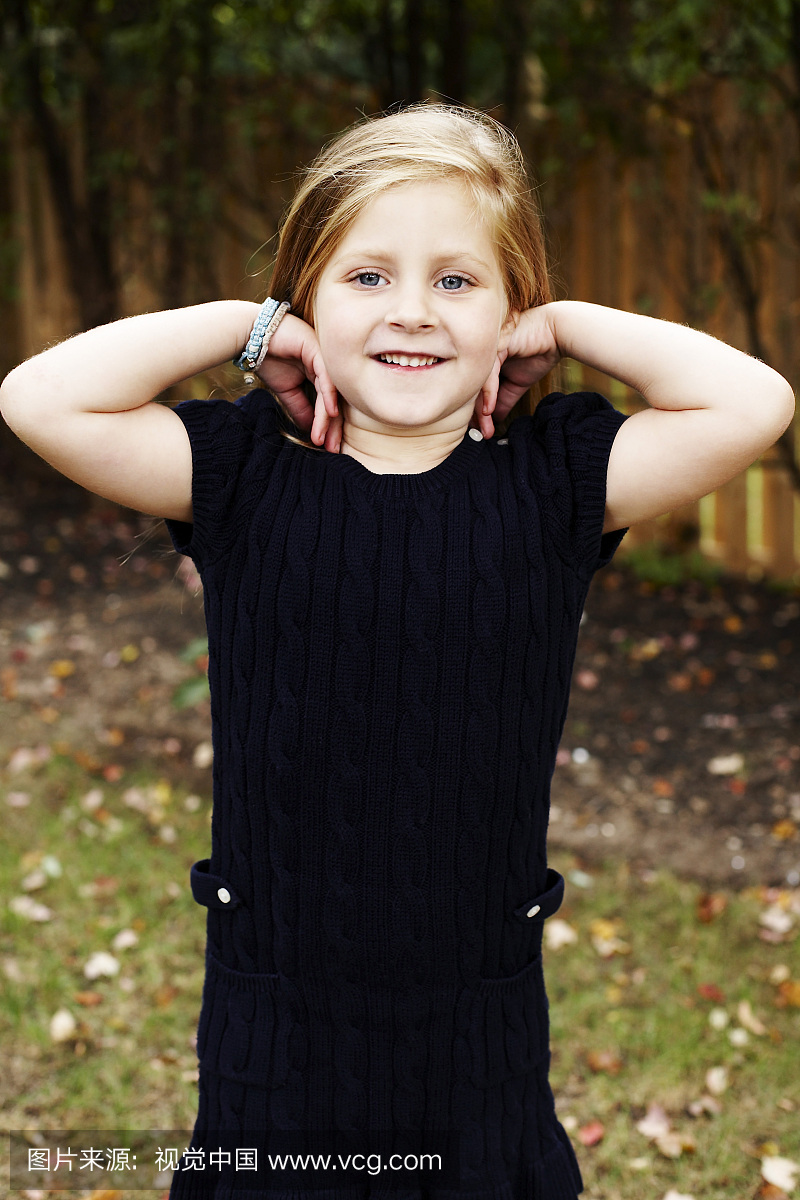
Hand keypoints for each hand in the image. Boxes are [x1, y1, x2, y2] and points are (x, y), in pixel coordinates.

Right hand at [255, 314, 342, 451]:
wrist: (251, 336)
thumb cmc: (268, 358)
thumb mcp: (286, 390)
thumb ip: (300, 407)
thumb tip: (310, 429)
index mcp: (320, 372)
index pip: (329, 402)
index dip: (328, 426)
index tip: (326, 446)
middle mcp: (326, 365)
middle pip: (335, 399)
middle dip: (333, 426)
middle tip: (332, 449)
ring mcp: (324, 356)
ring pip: (331, 392)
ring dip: (328, 417)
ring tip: (324, 438)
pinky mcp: (317, 349)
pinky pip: (326, 377)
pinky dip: (329, 395)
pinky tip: (330, 413)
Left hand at [470, 304, 561, 438]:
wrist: (557, 334)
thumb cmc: (538, 353)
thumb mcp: (517, 383)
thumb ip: (503, 400)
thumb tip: (494, 420)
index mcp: (482, 359)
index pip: (474, 388)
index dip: (476, 411)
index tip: (480, 431)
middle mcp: (479, 351)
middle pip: (473, 386)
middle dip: (476, 414)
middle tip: (480, 434)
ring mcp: (485, 346)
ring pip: (478, 382)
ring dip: (481, 407)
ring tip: (484, 427)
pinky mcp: (495, 344)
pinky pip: (488, 372)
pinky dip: (489, 393)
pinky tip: (489, 410)